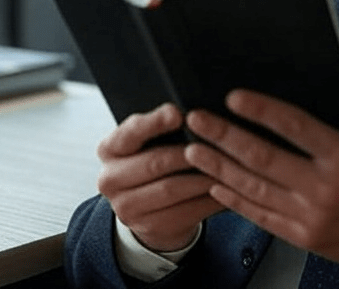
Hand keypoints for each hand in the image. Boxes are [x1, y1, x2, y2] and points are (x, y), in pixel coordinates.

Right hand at [96, 103, 225, 252]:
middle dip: (190, 150)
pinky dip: (210, 198)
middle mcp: (109, 179)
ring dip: (203, 175)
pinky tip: (228, 188)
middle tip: (218, 140)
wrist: (148, 205)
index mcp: (109, 149)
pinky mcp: (150, 227)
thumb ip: (162, 124)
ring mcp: (127, 208)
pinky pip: (185, 211)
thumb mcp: (149, 139)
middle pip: (155, 162)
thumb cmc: (155, 156)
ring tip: (228, 162)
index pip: (131, 132)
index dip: (154, 122)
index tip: (178, 113)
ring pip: (172, 188)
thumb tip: (194, 112)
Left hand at [184, 90, 338, 282]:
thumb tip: (278, 118)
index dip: (259, 110)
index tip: (233, 97)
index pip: (293, 125)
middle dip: (224, 137)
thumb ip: (323, 139)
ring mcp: (312, 217)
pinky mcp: (304, 237)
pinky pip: (261, 215)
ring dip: (219, 168)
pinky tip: (218, 186)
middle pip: (263, 157)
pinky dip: (236, 200)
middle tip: (199, 121)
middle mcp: (325, 188)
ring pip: (254, 188)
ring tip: (197, 151)